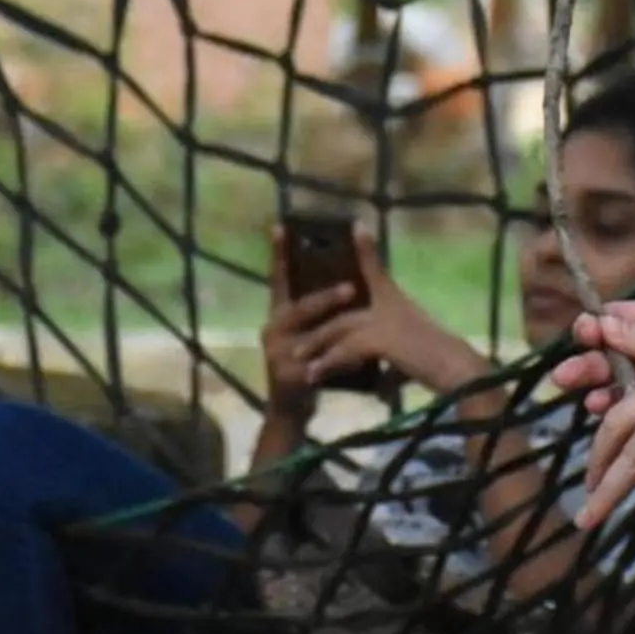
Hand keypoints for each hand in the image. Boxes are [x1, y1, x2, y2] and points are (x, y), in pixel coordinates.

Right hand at [261, 228, 353, 418]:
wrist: (291, 408)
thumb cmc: (305, 362)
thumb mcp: (310, 332)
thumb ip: (320, 310)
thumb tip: (350, 279)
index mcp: (279, 313)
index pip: (279, 278)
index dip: (280, 253)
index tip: (280, 225)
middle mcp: (272, 328)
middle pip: (300, 307)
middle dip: (327, 297)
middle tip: (351, 287)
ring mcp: (276, 353)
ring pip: (312, 335)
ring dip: (337, 327)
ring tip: (362, 321)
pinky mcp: (287, 375)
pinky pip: (320, 363)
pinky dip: (342, 360)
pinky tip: (362, 360)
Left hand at [277, 224, 490, 394]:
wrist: (455, 369)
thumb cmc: (440, 364)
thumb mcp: (412, 359)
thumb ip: (391, 368)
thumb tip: (379, 391)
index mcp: (397, 301)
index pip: (377, 269)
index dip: (366, 248)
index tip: (356, 226)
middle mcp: (390, 305)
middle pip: (345, 308)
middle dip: (319, 313)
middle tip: (296, 322)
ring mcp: (385, 320)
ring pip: (340, 328)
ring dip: (317, 343)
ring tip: (298, 356)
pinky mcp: (382, 338)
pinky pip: (346, 350)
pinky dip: (328, 362)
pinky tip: (313, 374)